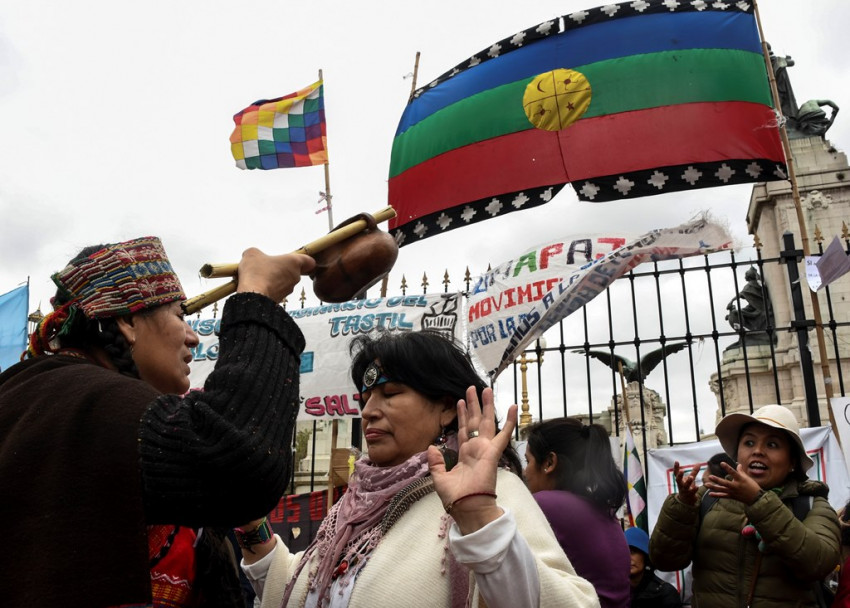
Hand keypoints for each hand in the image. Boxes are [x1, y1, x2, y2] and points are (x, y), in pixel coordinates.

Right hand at [235, 249, 315, 302]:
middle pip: (294, 271)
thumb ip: (257, 253)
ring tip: (259, 277)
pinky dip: (270, 289)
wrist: (253, 297)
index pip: (309, 261)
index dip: (303, 259)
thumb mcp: (252, 255)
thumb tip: (254, 257)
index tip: (293, 259)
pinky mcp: (281, 300)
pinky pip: (277, 291)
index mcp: (294, 262)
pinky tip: (257, 287)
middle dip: (282, 268)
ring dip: (275, 279)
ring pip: (284, 282)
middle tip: (268, 267)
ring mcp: (289, 290)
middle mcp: (295, 277)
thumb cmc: (256, 272)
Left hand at [427, 387, 516, 534]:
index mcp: (465, 455)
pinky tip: (513, 406)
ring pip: (487, 422)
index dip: (461, 415)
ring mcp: (486, 449)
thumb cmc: (455, 497)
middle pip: (475, 421)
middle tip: (472, 387)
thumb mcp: (439, 478)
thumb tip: (431, 447)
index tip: (459, 401)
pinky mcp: (493, 452)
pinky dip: (509, 421)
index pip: (463, 430)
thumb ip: (436, 462)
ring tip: (486, 389)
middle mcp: (476, 449)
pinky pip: (503, 434)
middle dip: (473, 405)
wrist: (467, 508)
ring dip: (486, 405)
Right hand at [673, 461, 700, 505]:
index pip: (676, 473)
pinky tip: (697, 486)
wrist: (687, 500)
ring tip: (691, 477)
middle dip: (680, 475)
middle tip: (682, 470)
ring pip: (685, 486)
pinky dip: (694, 489)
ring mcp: (685, 490)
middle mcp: (681, 485)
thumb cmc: (688, 486)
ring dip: (688, 481)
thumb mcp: (690, 478)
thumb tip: (698, 463)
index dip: (676, 467)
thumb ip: (694, 471)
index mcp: (680, 480)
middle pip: (678, 479)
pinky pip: (692, 492)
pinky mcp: (690, 495)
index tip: (676, 461)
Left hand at [704, 462, 761, 504]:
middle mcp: (735, 486)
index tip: (722, 463)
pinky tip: (710, 494)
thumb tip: (738, 464)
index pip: (733, 472)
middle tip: (710, 476)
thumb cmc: (752, 486)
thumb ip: (741, 471)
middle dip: (717, 480)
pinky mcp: (732, 496)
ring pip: (722, 489)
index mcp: (740, 479)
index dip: (727, 468)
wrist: (756, 499)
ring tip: (706, 484)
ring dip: (713, 487)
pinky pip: (723, 496)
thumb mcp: (747, 478)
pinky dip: (716, 495)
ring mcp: (733, 492)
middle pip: (725, 483)